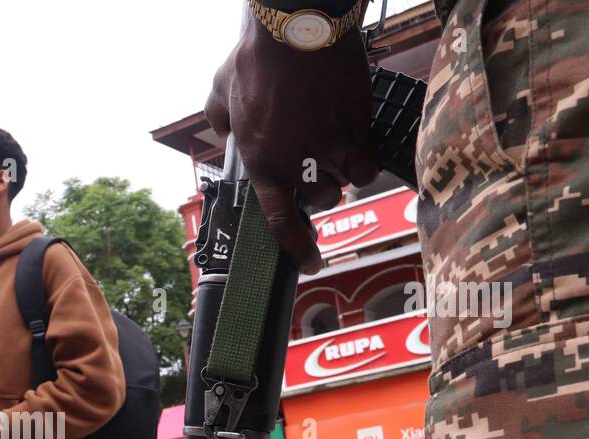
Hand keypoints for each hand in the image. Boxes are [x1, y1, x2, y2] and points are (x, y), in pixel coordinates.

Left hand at [204, 18, 376, 273]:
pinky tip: (356, 146)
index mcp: (262, 162)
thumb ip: (222, 123)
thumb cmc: (256, 57)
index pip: (279, 220)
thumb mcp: (220, 93)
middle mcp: (297, 164)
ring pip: (345, 184)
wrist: (299, 26)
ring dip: (340, 175)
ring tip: (331, 151)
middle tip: (313, 171)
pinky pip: (368, 165)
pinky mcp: (358, 129)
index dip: (296, 248)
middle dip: (317, 192)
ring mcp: (331, 148)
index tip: (309, 261)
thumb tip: (227, 135)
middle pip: (319, 202)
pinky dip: (364, 162)